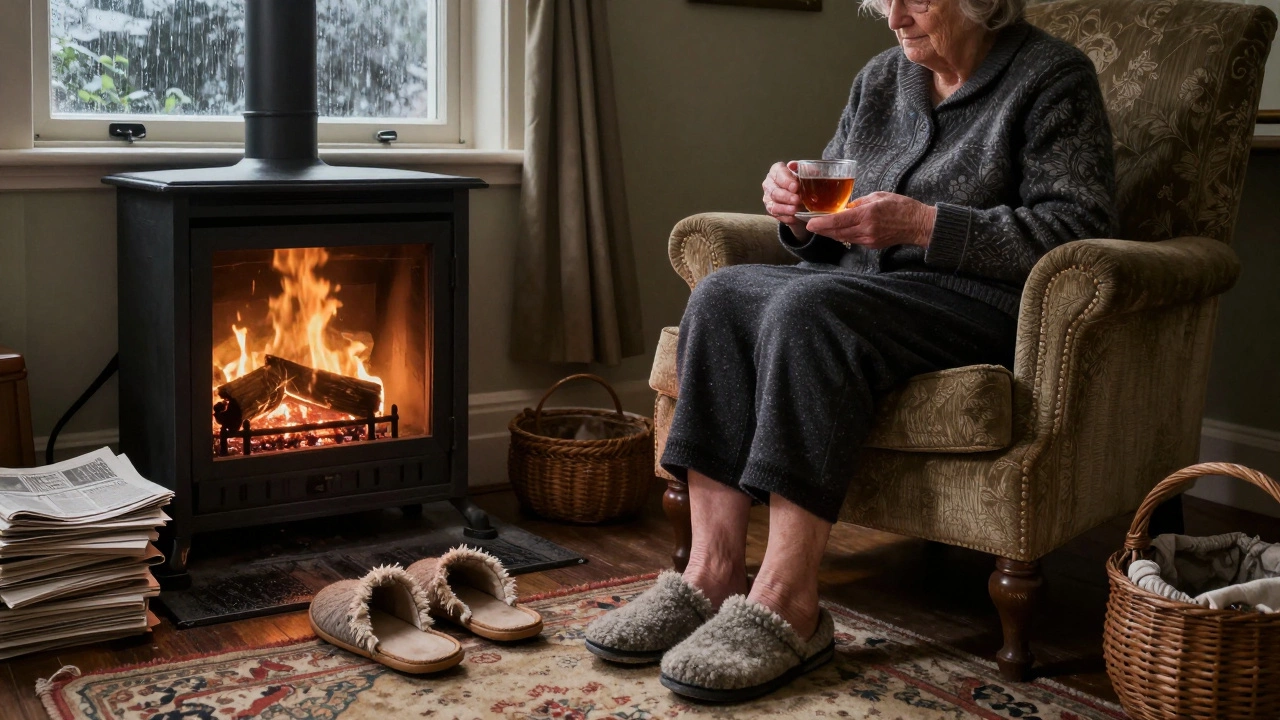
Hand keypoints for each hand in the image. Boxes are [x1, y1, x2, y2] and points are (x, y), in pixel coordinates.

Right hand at [762, 161, 809, 240]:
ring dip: (785, 208)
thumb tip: (802, 167)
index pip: (778, 174)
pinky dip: (786, 217)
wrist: (799, 194)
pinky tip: (795, 218)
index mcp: (776, 171)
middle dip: (786, 196)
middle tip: (797, 200)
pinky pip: (776, 215)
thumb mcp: (806, 173)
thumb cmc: (801, 181)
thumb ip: (805, 169)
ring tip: (795, 210)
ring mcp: (768, 198)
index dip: (787, 181)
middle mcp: (769, 184)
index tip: (796, 187)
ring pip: (773, 205)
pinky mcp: (771, 210)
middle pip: (774, 191)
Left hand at [804, 191, 935, 249]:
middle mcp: (866, 229)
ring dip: (831, 233)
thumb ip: (859, 202)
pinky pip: (853, 240)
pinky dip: (843, 235)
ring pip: (843, 237)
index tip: (810, 222)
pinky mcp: (872, 245)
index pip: (838, 220)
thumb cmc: (901, 206)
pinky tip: (838, 230)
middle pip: (837, 232)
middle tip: (810, 225)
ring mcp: (869, 239)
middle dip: (822, 229)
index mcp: (867, 214)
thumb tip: (845, 208)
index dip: (821, 223)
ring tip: (820, 227)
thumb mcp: (878, 196)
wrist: (918, 224)